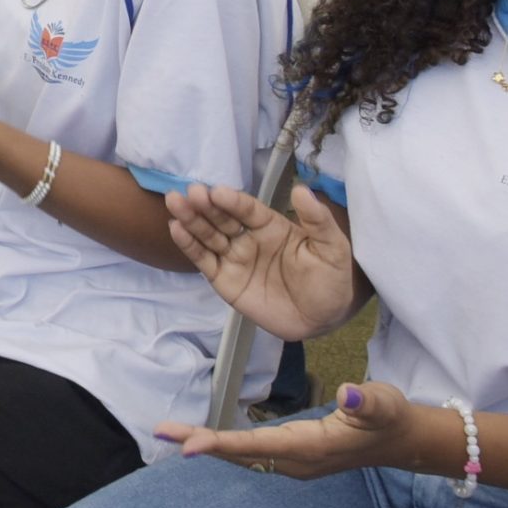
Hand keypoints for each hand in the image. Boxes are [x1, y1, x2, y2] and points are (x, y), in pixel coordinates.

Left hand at [156, 380, 430, 479]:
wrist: (400, 441)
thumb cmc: (391, 418)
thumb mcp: (384, 404)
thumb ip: (367, 400)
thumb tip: (348, 391)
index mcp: (310, 449)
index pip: (258, 446)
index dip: (222, 444)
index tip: (189, 446)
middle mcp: (295, 462)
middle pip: (240, 454)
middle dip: (201, 444)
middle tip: (162, 431)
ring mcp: (293, 462)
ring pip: (242, 455)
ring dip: (208, 444)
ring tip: (171, 433)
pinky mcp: (292, 456)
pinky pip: (251, 452)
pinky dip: (224, 444)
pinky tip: (204, 437)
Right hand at [166, 179, 359, 342]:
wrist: (324, 319)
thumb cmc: (330, 278)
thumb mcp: (332, 247)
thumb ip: (317, 220)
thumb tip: (303, 189)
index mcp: (272, 225)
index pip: (248, 209)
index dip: (232, 200)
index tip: (216, 191)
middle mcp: (249, 238)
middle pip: (223, 218)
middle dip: (205, 205)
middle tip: (188, 193)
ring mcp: (235, 259)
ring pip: (209, 236)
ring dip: (191, 219)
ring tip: (174, 203)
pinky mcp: (225, 282)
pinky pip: (204, 261)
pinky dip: (189, 246)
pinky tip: (176, 229)